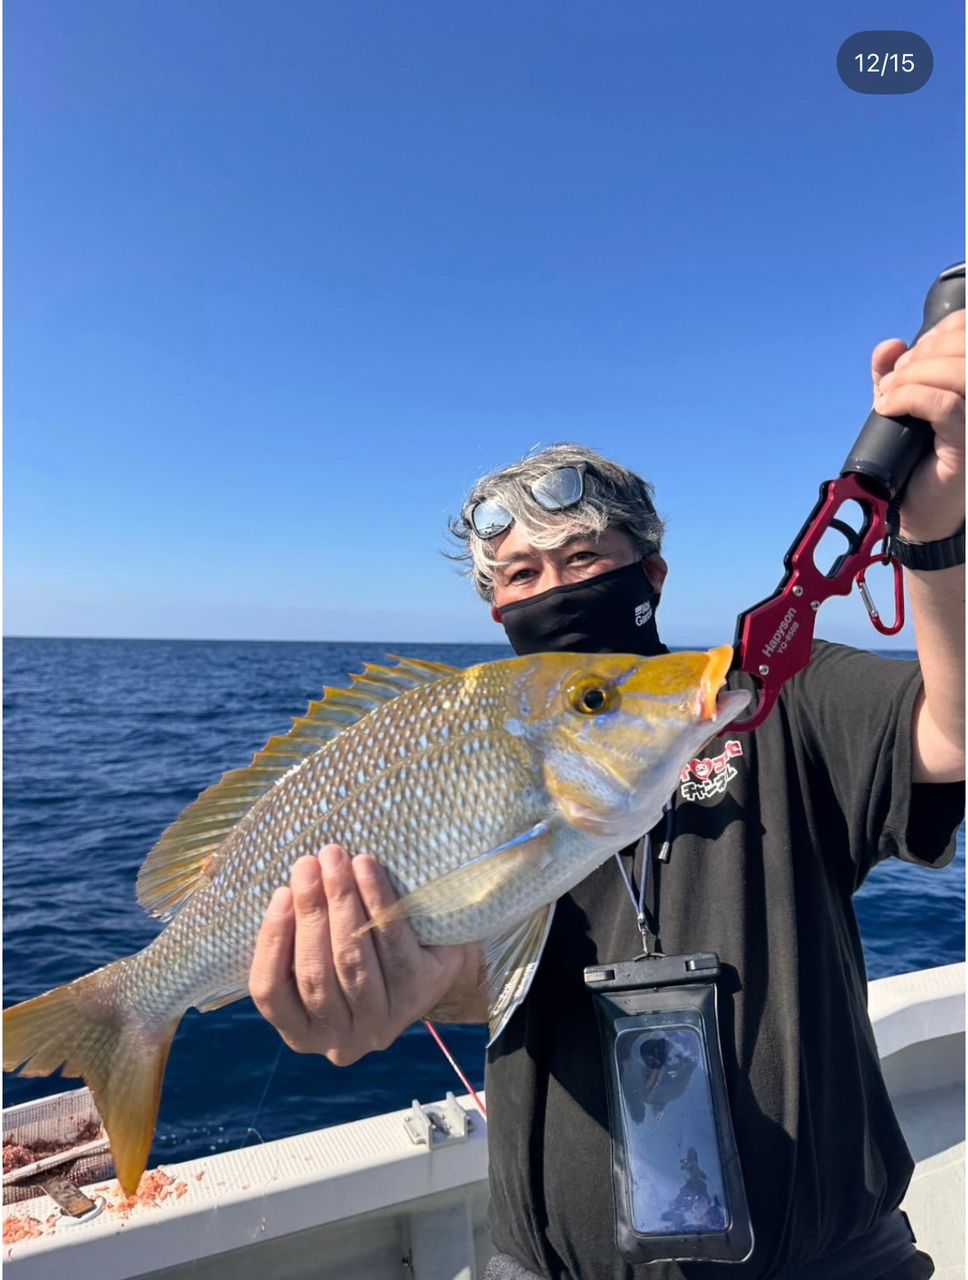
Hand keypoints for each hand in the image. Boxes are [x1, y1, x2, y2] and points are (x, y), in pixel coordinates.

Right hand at [249, 845, 478, 1064]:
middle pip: (316, 973)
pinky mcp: (420, 994)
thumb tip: (286, 888)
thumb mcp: (321, 957)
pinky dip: (377, 903)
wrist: (429, 959)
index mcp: (303, 1033)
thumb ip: (299, 938)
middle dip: (310, 912)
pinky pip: (395, 945)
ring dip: (341, 902)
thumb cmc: (359, 952)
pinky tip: (366, 870)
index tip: (280, 893)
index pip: (271, 993)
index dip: (272, 942)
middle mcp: (342, 1041)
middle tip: (308, 863)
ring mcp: (383, 1021)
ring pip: (353, 960)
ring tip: (334, 859)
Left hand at [871, 310, 964, 541]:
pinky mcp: (967, 445)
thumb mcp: (902, 408)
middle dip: (923, 354)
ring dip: (913, 375)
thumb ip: (897, 375)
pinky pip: (943, 406)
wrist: (919, 512)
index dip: (945, 331)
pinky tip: (887, 408)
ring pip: (958, 374)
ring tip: (889, 394)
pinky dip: (908, 398)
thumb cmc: (916, 459)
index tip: (913, 351)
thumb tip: (889, 345)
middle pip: (965, 349)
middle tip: (894, 378)